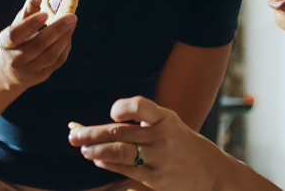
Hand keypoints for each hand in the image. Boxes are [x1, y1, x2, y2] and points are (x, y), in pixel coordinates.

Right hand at [0, 0, 76, 87]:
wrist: (11, 68)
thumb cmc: (18, 36)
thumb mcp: (19, 20)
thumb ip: (32, 3)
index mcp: (6, 42)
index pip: (16, 34)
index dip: (30, 24)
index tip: (46, 14)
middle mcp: (15, 58)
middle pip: (37, 45)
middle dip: (57, 29)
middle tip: (71, 16)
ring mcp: (29, 69)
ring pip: (50, 55)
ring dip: (64, 38)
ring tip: (72, 22)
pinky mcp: (42, 74)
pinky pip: (57, 61)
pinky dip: (66, 46)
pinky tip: (69, 33)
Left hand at [68, 96, 223, 190]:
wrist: (211, 172)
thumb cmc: (180, 143)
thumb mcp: (166, 124)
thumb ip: (138, 123)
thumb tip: (100, 121)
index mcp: (165, 118)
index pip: (141, 107)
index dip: (123, 108)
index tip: (111, 113)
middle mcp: (162, 137)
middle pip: (120, 133)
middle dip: (92, 133)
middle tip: (73, 135)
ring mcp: (159, 159)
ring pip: (120, 153)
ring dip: (96, 150)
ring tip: (83, 148)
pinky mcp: (156, 178)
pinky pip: (126, 170)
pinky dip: (108, 163)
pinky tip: (97, 159)